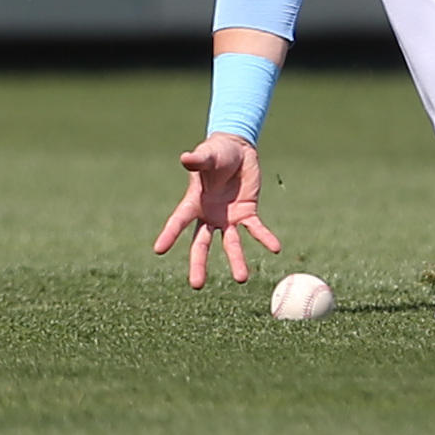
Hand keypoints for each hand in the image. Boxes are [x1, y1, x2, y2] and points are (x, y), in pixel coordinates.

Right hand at [154, 132, 282, 287]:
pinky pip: (256, 229)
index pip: (179, 221)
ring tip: (241, 279)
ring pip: (230, 244)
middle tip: (197, 285)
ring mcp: (228, 218)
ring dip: (236, 260)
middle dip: (199, 264)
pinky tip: (275, 248)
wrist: (237, 149)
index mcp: (193, 202)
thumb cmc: (216, 152)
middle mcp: (208, 216)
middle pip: (201, 244)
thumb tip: (185, 158)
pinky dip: (265, 238)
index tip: (158, 250)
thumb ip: (198, 160)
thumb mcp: (208, 155)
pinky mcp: (247, 213)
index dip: (169, 234)